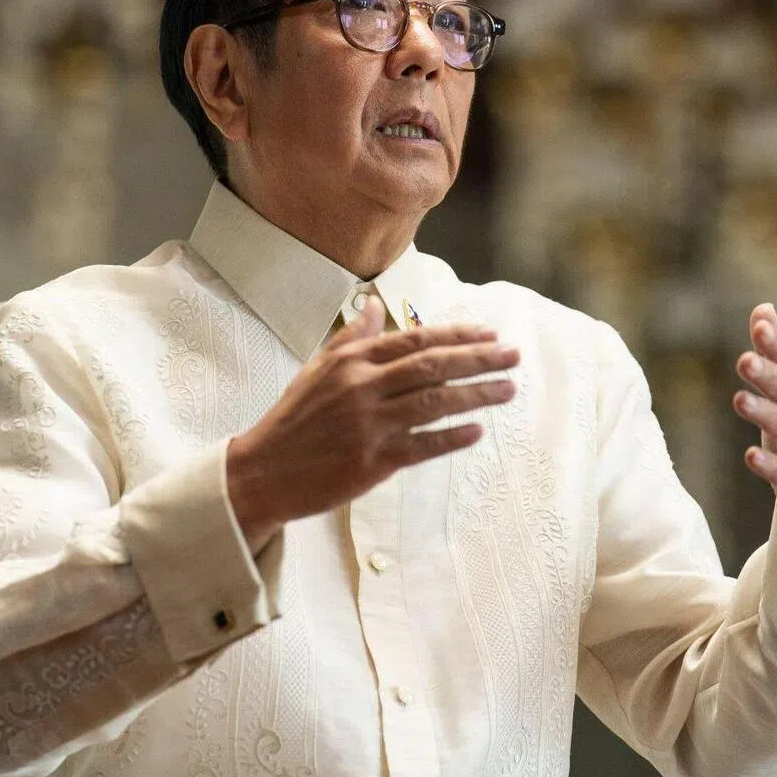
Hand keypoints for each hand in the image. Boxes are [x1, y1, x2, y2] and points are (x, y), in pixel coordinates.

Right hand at [227, 296, 519, 552]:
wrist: (263, 471)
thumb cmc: (294, 419)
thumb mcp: (317, 369)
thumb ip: (352, 338)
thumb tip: (377, 305)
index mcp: (351, 361)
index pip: (415, 339)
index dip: (457, 334)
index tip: (490, 332)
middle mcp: (362, 387)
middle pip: (432, 366)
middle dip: (478, 358)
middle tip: (514, 355)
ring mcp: (368, 425)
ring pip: (433, 402)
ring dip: (476, 394)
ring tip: (508, 389)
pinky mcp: (371, 462)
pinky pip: (421, 446)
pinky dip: (450, 437)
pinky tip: (476, 432)